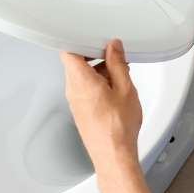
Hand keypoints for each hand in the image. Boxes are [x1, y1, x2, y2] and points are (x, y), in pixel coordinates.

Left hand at [60, 39, 142, 180]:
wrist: (114, 155)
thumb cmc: (118, 128)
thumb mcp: (125, 88)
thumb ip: (118, 63)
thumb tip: (114, 47)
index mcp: (80, 79)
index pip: (68, 50)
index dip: (79, 40)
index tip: (94, 37)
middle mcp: (72, 89)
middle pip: (75, 62)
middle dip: (95, 55)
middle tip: (114, 55)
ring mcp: (75, 101)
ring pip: (81, 76)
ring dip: (98, 70)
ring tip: (120, 74)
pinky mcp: (80, 110)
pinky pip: (84, 89)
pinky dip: (97, 83)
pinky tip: (115, 89)